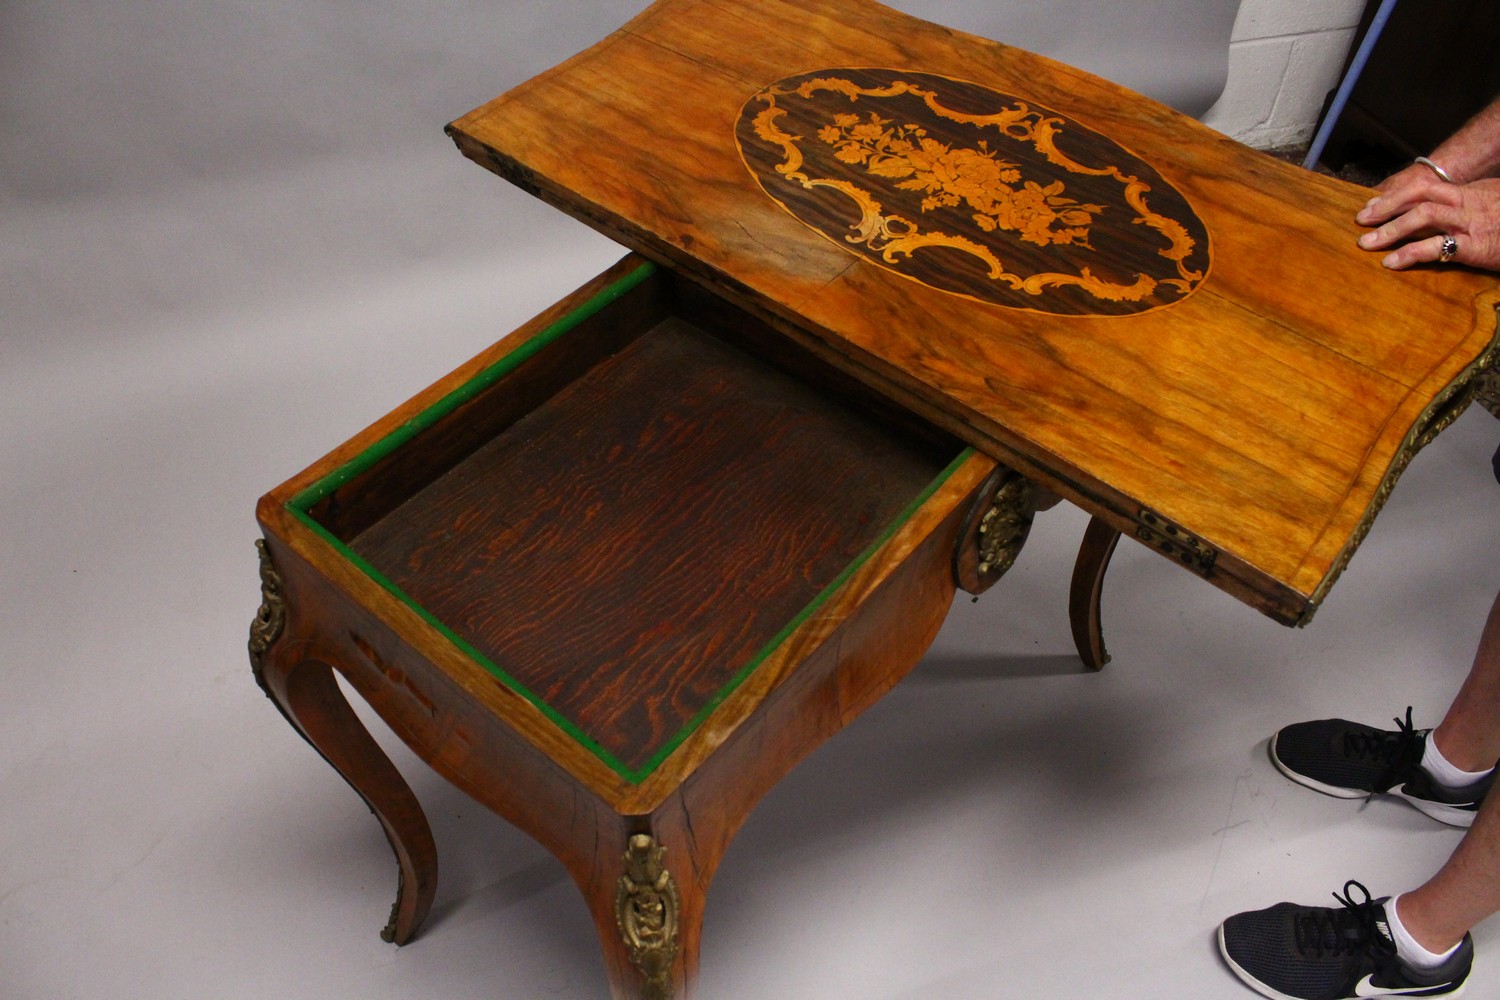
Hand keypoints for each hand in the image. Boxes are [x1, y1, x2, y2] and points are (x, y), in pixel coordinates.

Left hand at [1355, 170, 1499, 271]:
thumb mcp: (1493, 205)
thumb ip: (1466, 206)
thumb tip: (1436, 213)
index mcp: (1472, 192)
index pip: (1427, 187)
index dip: (1397, 194)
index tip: (1374, 203)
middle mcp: (1470, 202)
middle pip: (1420, 195)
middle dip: (1387, 206)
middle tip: (1362, 219)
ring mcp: (1472, 223)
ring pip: (1423, 216)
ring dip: (1390, 228)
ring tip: (1366, 242)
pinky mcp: (1475, 247)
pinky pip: (1436, 247)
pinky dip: (1409, 253)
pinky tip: (1391, 261)